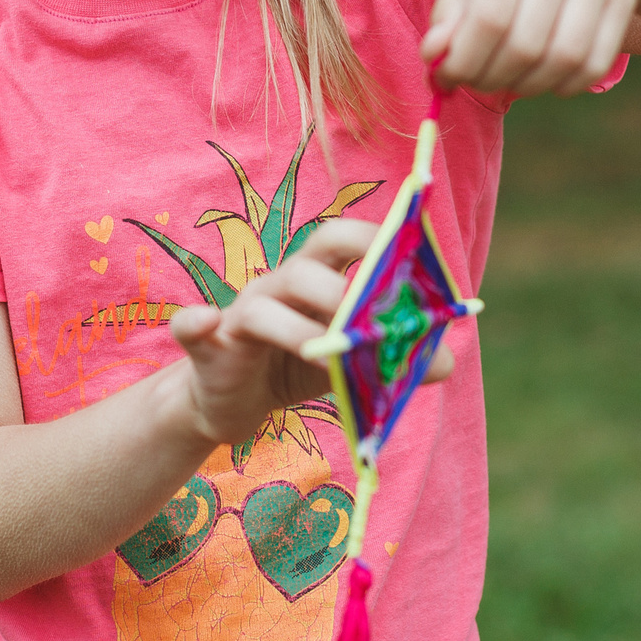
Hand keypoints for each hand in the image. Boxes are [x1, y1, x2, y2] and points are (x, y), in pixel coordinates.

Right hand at [166, 217, 453, 445]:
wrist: (235, 403)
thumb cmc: (298, 367)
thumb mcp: (350, 364)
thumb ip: (394, 359)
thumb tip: (448, 362)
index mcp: (316, 278)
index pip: (342, 239)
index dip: (372, 236)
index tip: (407, 246)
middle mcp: (278, 285)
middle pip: (306, 265)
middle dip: (339, 287)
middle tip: (369, 319)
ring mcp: (241, 313)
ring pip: (264, 305)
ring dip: (295, 328)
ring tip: (324, 355)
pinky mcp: (209, 345)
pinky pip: (192, 325)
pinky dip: (195, 321)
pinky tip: (204, 322)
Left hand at [423, 0, 638, 94]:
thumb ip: (449, 11)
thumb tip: (434, 55)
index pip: (487, 16)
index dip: (464, 61)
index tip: (449, 78)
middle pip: (524, 42)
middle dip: (493, 77)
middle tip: (480, 83)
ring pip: (563, 58)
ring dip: (530, 85)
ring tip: (512, 81)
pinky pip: (595, 63)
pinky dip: (566, 85)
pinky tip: (548, 78)